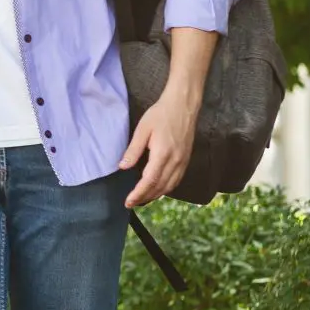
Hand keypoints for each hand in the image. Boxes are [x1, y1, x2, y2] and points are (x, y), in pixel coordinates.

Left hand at [120, 82, 202, 206]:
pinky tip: (157, 189)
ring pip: (170, 186)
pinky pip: (176, 180)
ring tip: (142, 199)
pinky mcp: (186, 160)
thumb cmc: (161, 114)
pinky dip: (166, 188)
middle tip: (131, 203)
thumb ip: (133, 150)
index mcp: (163, 154)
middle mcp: (175, 161)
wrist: (183, 105)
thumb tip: (123, 167)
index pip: (149, 181)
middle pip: (160, 187)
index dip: (138, 194)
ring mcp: (183, 161)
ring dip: (155, 195)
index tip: (128, 202)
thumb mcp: (142, 130)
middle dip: (145, 198)